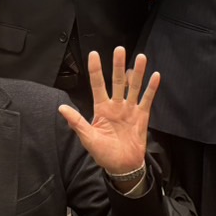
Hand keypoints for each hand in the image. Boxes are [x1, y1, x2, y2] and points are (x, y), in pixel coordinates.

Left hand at [59, 48, 158, 185]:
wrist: (123, 166)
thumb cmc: (104, 153)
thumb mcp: (88, 138)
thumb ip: (77, 122)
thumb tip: (61, 108)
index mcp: (101, 108)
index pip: (97, 84)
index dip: (95, 69)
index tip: (93, 54)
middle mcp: (115, 105)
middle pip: (117, 81)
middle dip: (118, 65)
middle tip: (119, 49)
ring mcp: (129, 109)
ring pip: (133, 86)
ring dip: (137, 72)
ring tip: (141, 58)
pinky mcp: (142, 116)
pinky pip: (147, 99)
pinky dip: (151, 88)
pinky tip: (155, 76)